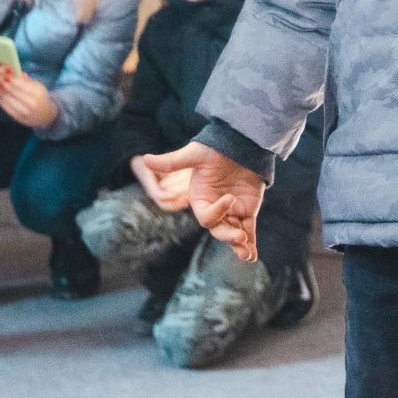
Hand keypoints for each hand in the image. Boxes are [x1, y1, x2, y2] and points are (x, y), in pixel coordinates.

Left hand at [0, 68, 56, 129]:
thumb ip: (26, 80)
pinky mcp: (18, 117)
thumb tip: (13, 73)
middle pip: (14, 93)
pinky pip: (6, 107)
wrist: (44, 115)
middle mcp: (32, 104)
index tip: (7, 75)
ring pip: (8, 100)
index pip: (23, 86)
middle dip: (5, 85)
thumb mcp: (37, 86)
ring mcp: (24, 112)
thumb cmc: (39, 97)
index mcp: (38, 93)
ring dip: (1, 92)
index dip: (13, 80)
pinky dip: (1, 100)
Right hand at [136, 141, 264, 262]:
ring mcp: (231, 211)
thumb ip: (172, 162)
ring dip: (239, 245)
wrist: (241, 141)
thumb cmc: (216, 147)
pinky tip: (252, 257)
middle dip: (228, 235)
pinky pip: (248, 230)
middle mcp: (213, 207)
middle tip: (241, 236)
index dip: (217, 211)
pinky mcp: (247, 210)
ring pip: (233, 233)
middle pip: (218, 229)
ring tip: (247, 255)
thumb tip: (145, 160)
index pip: (206, 216)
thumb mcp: (195, 154)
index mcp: (199, 199)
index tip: (231, 198)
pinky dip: (250, 243)